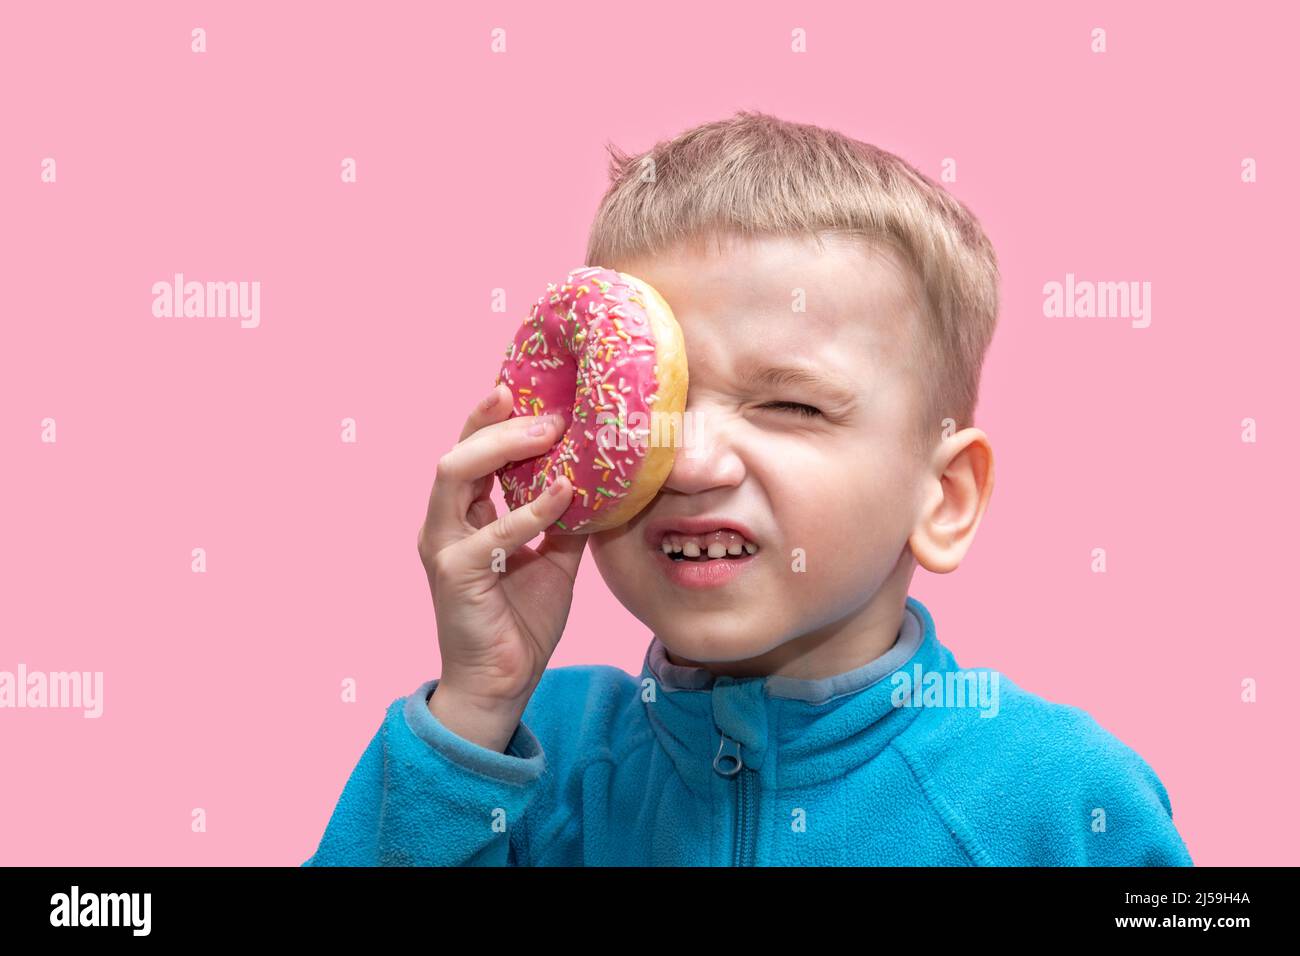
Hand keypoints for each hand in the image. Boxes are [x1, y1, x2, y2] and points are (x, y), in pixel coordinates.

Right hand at [417, 383, 585, 711]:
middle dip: (497, 421)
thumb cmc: (521, 622)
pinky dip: (531, 509)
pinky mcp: (455, 573)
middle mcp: (445, 524)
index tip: (537, 393)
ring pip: (455, 475)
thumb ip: (563, 518)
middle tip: (548, 408)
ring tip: (549, 432)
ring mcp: (444, 546)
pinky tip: (565, 493)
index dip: (497, 420)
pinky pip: (494, 531)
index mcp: (464, 517)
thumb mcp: (553, 558)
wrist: (502, 684)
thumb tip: (599, 479)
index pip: (472, 453)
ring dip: (503, 448)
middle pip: (457, 452)